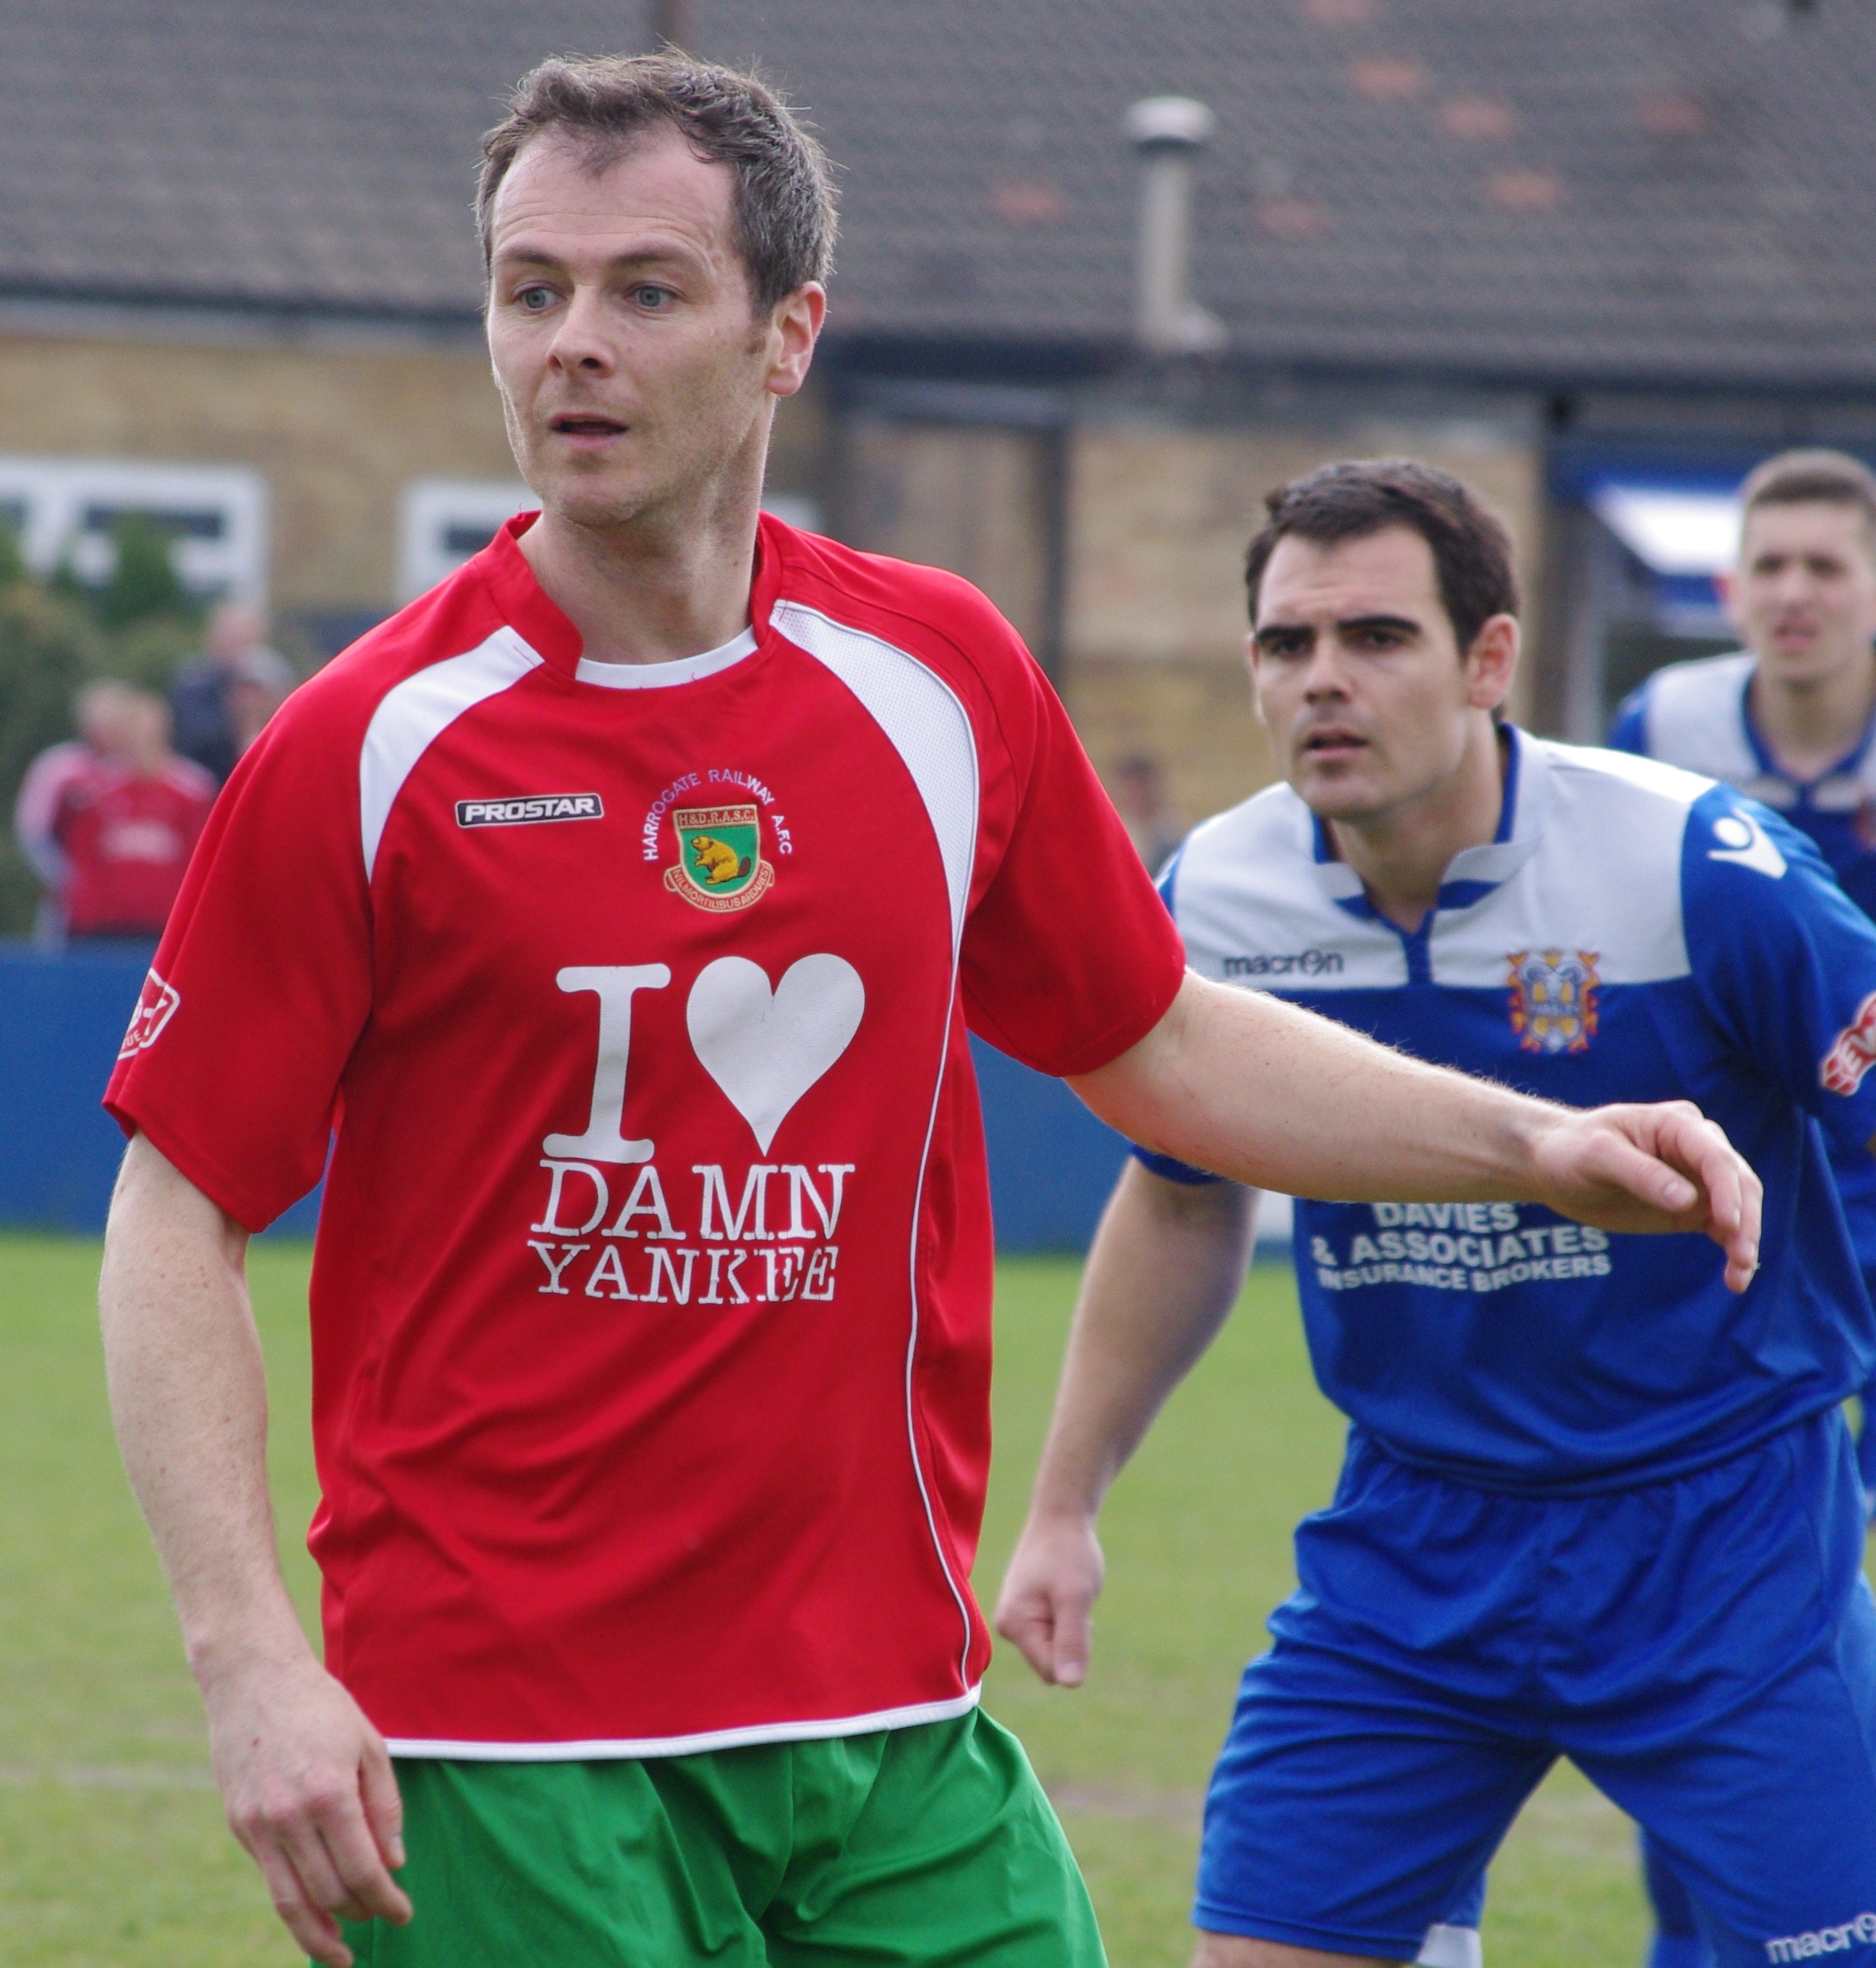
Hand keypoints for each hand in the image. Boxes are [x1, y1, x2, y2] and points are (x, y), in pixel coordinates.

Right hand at [202, 1645, 411, 1967]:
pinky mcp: (239, 1827)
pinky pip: (271, 1879)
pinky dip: (294, 1905)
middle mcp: (289, 1817)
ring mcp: (258, 1826)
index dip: (387, 1901)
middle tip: (383, 1918)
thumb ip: (384, 1807)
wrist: (253, 1680)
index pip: (363, 1870)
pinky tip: (313, 1915)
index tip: (404, 1914)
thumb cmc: (321, 1707)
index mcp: (330, 1793)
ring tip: (342, 1954)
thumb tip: (394, 1863)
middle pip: (329, 1892)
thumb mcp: (369, 1744)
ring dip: (319, 1935)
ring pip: (290, 1902)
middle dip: (361, 1914)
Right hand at [994, 1511, 1104, 1686]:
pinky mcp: (1027, 1613)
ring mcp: (1016, 1619)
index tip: (1076, 1611)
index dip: (1074, 1648)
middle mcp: (1008, 1626)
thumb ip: (1071, 1640)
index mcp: (1013, 1625)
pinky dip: (1067, 1619)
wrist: (1062, 1516)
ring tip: (1068, 1593)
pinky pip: (1054, 1635)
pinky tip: (1065, 1592)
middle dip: (1071, 1640)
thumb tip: (1070, 1685)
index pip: (1051, 1670)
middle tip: (1074, 1601)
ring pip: (1055, 1649)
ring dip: (1071, 1628)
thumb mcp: (1076, 1597)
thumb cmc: (1069, 1553)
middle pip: (1051, 1663)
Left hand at [1529, 1100, 1762, 1292]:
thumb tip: (1689, 1200)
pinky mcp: (1692, 1207)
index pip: (1715, 1157)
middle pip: (1738, 1182)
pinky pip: (1723, 1227)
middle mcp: (1696, 1147)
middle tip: (1742, 1259)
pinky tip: (1734, 1277)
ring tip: (1739, 1278)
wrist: (1553, 1166)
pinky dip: (1731, 1249)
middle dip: (1745, 1220)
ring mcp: (1697, 1178)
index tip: (1727, 1225)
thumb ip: (1641, 1174)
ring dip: (1744, 1240)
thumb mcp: (1597, 1156)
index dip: (1727, 1190)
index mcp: (1677, 1125)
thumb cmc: (1570, 1151)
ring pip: (1738, 1207)